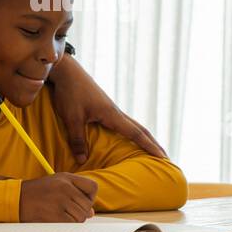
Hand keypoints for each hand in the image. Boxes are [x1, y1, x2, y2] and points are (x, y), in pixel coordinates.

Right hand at [19, 173, 98, 221]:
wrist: (16, 199)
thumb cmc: (37, 193)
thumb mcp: (56, 183)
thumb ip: (75, 193)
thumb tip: (92, 213)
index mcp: (66, 177)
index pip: (93, 187)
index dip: (91, 197)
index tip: (81, 202)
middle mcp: (65, 187)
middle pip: (88, 206)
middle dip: (81, 212)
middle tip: (67, 212)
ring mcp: (60, 201)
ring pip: (82, 217)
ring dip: (74, 221)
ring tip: (61, 216)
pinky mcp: (55, 215)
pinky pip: (72, 224)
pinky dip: (68, 226)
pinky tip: (58, 221)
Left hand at [47, 53, 167, 163]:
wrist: (67, 71)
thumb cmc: (70, 93)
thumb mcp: (72, 118)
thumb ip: (78, 140)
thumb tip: (83, 160)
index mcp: (112, 115)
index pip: (136, 133)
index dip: (149, 146)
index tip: (162, 157)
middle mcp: (115, 111)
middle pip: (140, 129)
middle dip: (152, 143)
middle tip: (164, 157)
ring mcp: (110, 108)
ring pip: (132, 125)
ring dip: (142, 137)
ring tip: (149, 149)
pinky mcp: (103, 107)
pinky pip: (122, 122)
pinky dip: (130, 132)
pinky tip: (126, 137)